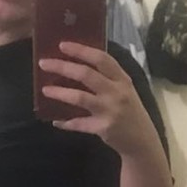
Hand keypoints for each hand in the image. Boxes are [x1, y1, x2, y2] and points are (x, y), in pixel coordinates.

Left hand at [38, 43, 161, 159]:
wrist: (142, 140)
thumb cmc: (130, 111)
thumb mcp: (125, 90)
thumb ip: (107, 78)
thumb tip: (77, 65)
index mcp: (122, 79)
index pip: (101, 59)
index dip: (81, 50)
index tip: (62, 45)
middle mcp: (117, 92)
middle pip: (86, 75)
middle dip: (63, 67)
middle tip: (44, 63)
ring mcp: (110, 111)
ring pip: (80, 98)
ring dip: (59, 93)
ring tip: (45, 90)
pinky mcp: (103, 128)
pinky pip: (79, 123)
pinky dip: (66, 123)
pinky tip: (56, 121)